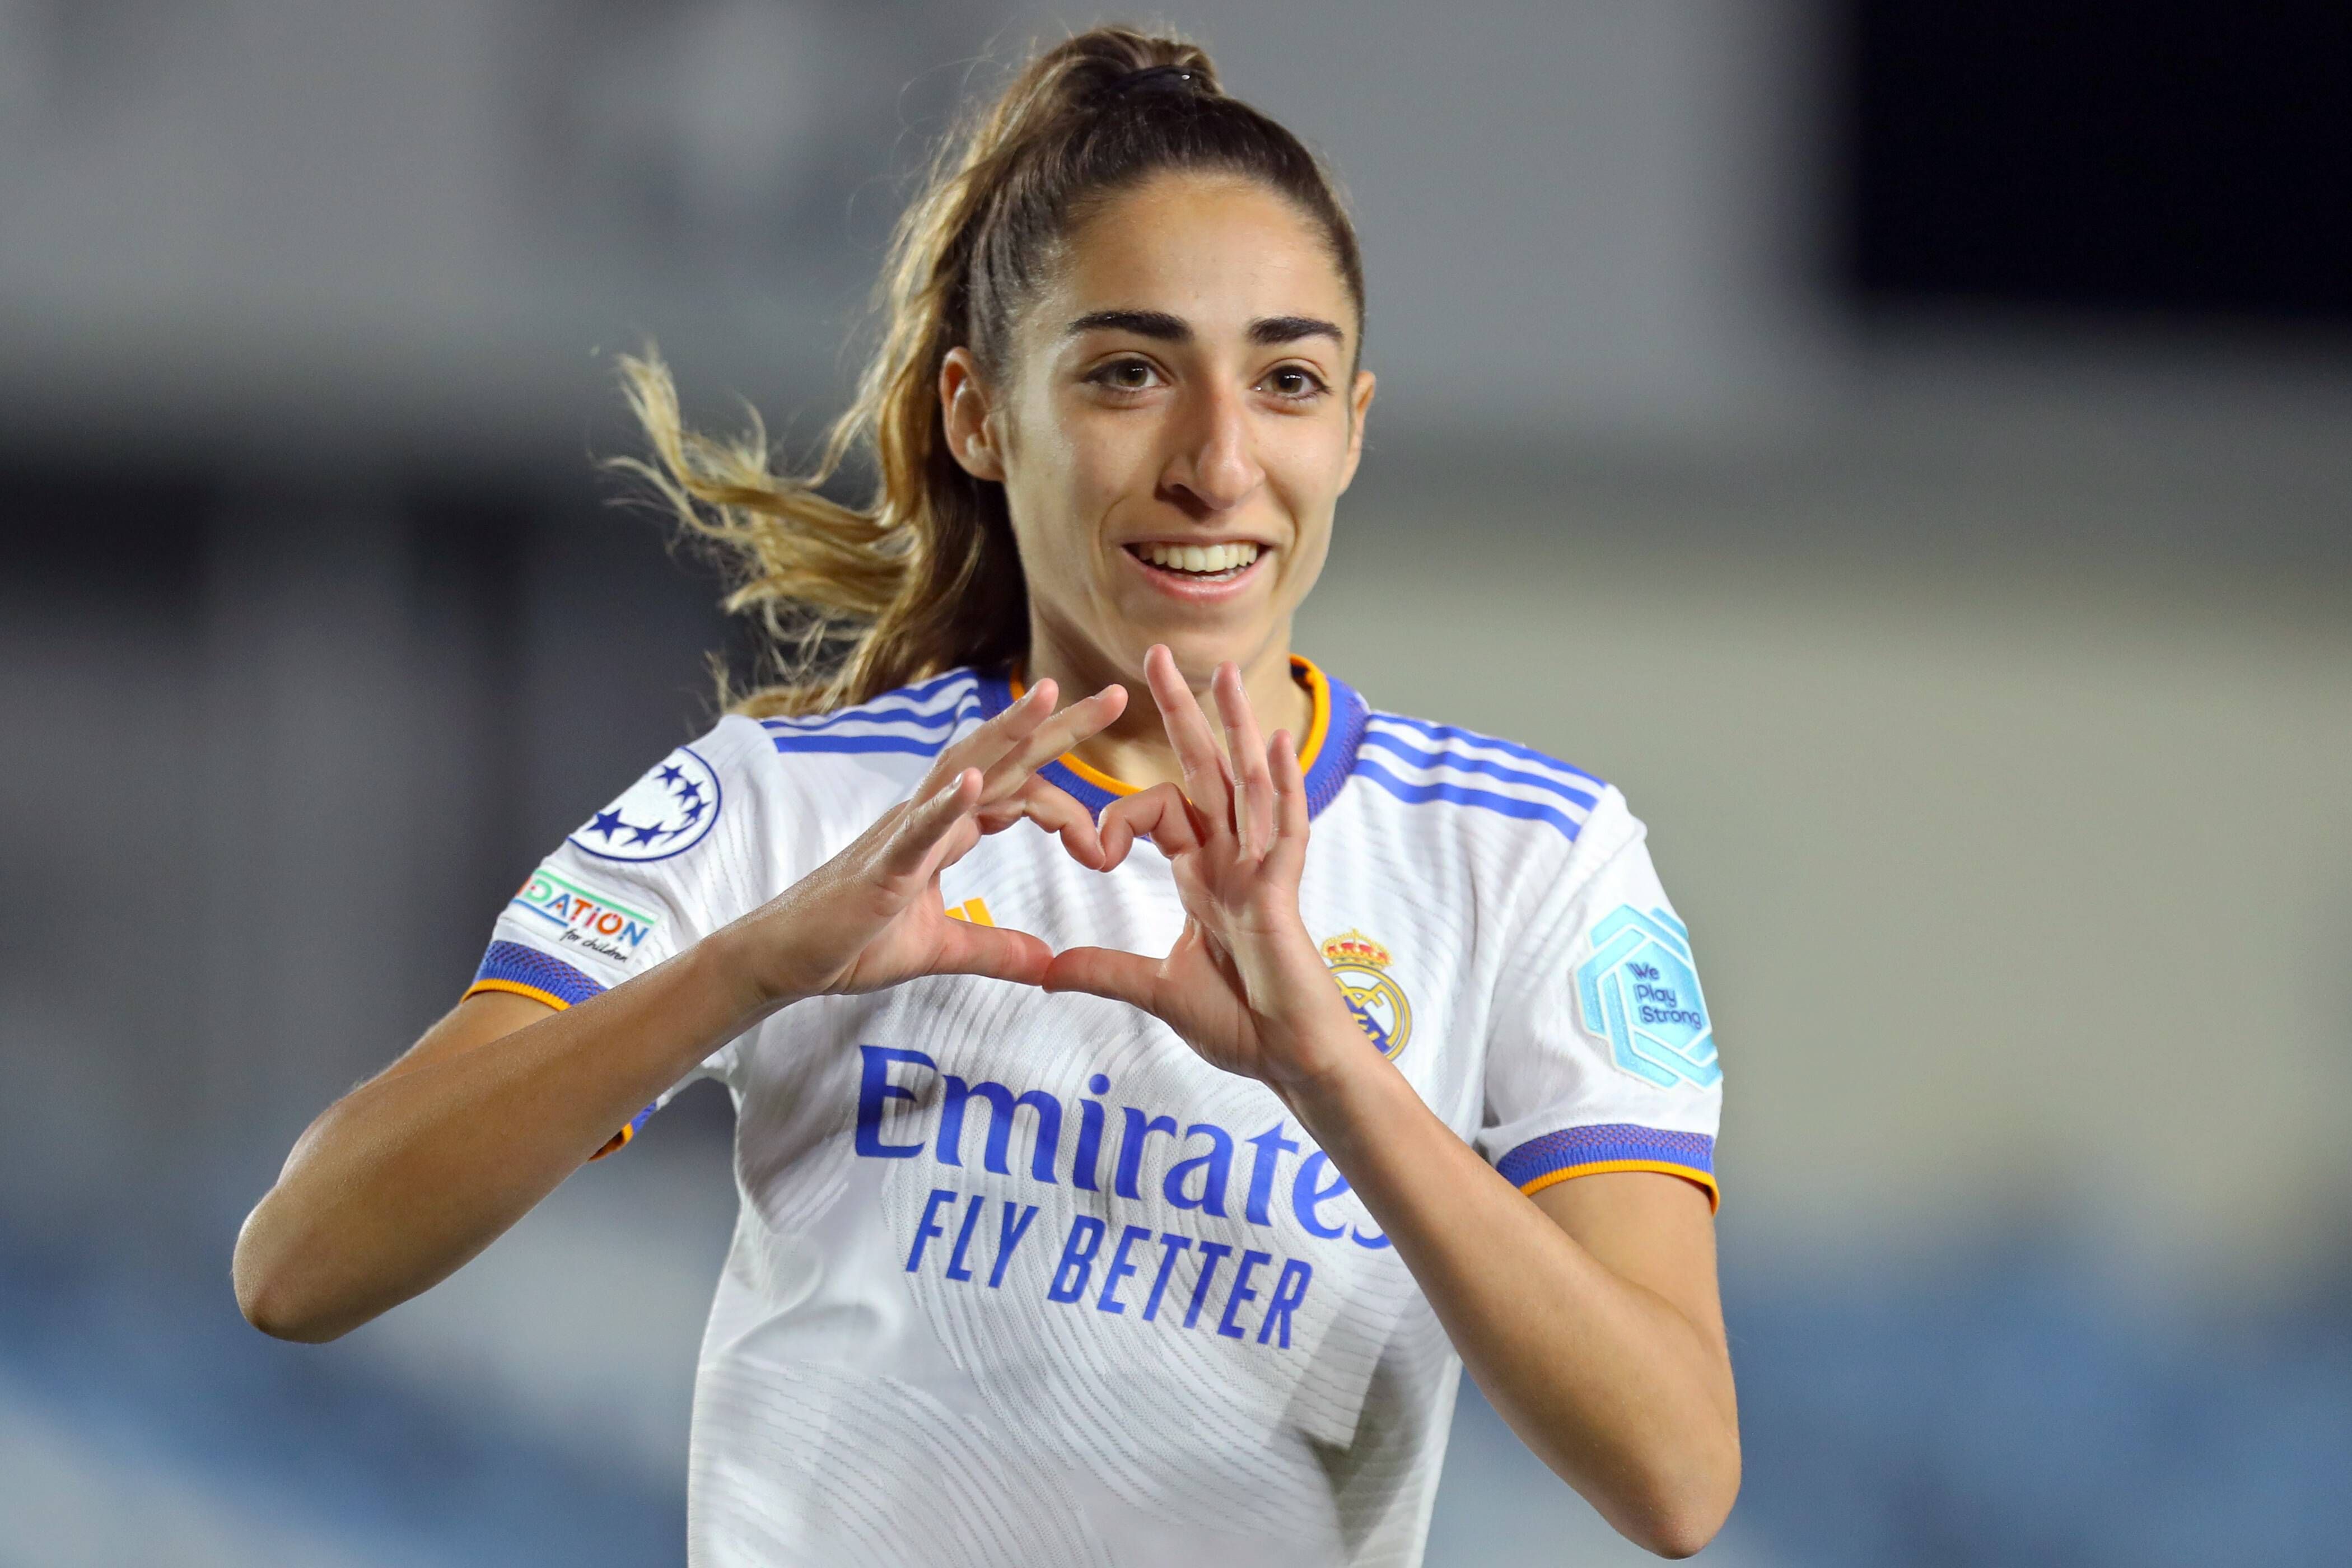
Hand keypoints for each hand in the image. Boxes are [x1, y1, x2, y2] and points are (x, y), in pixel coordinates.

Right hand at [721, 678, 1125, 1008]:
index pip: (1018, 791)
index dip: (1067, 808)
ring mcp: (903, 834)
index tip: (1102, 847)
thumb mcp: (940, 949)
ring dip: (1007, 733)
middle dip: (1057, 726)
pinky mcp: (881, 867)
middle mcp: (929, 816)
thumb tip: (1048, 964)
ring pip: (962, 770)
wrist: (783, 961)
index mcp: (948, 829)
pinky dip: (946, 805)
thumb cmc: (851, 943)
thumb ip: (993, 949)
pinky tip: (972, 784)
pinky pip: (916, 829)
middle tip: (1116, 696)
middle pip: (1002, 759)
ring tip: (1049, 697)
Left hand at [1041, 646, 1361, 1091]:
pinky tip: (1274, 745)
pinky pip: (1285, 830)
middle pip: (1207, 771)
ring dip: (1237, 726)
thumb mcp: (1155, 991)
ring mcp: (1264, 871)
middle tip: (1157, 657)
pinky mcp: (1282, 894)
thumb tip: (1044, 970)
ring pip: (1250, 783)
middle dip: (1184, 713)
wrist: (1290, 1061)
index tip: (1090, 849)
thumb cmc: (1241, 1024)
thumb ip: (1103, 971)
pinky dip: (1282, 787)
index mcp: (1207, 875)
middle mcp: (1237, 860)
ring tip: (1225, 672)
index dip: (1118, 820)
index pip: (1164, 812)